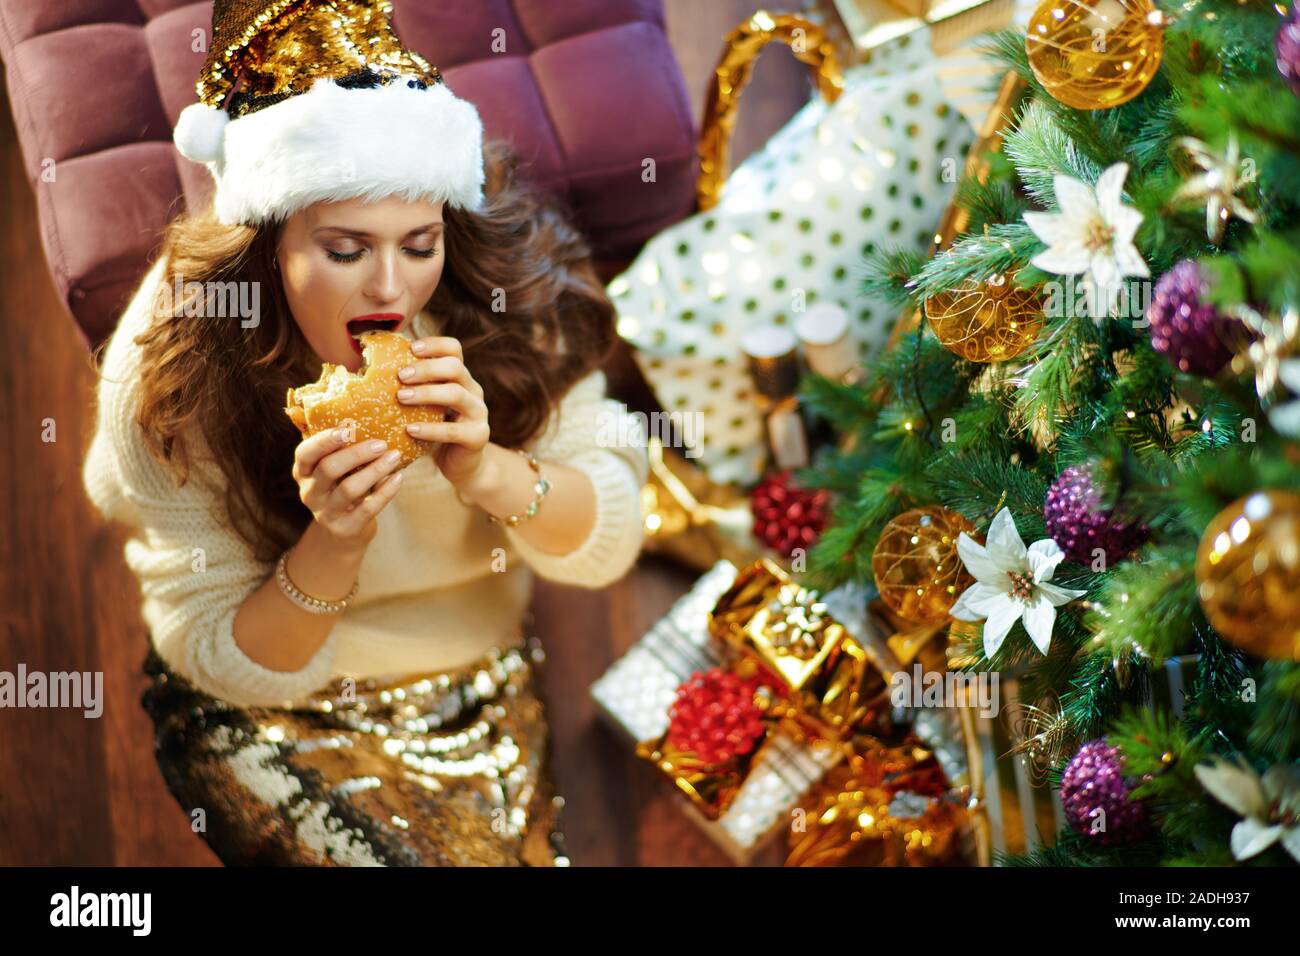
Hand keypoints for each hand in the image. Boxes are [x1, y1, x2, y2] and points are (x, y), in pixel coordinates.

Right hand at [292, 429, 403, 549]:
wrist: (344, 532)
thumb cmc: (343, 487)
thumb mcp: (336, 470)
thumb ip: (343, 450)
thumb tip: (372, 419)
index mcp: (303, 472)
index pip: (305, 453)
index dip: (323, 441)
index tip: (346, 429)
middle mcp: (309, 493)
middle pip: (329, 468)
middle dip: (357, 454)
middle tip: (381, 443)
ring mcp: (325, 513)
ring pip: (350, 489)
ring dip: (375, 470)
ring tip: (394, 457)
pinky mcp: (344, 529)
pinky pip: (368, 508)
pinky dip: (386, 492)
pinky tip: (398, 478)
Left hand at [397, 336, 490, 487]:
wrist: (459, 465)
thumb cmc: (433, 431)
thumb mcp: (423, 407)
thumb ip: (409, 389)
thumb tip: (364, 372)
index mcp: (460, 378)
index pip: (454, 349)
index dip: (434, 344)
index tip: (411, 348)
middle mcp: (473, 390)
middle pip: (455, 367)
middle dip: (426, 368)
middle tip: (400, 376)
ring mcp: (478, 413)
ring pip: (456, 394)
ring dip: (427, 393)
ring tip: (401, 398)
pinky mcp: (478, 436)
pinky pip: (454, 430)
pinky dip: (431, 429)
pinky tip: (410, 430)